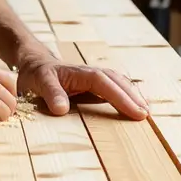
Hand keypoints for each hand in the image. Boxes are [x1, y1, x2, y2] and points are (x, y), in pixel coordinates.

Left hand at [16, 49, 148, 119]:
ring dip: (133, 95)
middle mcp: (91, 73)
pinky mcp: (94, 85)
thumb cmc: (36, 74)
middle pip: (118, 81)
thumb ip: (51, 93)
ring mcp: (94, 78)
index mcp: (81, 73)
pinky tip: (135, 105)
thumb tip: (62, 109)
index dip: (121, 97)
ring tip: (146, 112)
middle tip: (146, 116)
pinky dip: (127, 94)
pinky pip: (115, 87)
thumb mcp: (39, 82)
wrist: (34, 65)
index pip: (105, 83)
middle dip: (133, 97)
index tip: (136, 111)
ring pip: (119, 83)